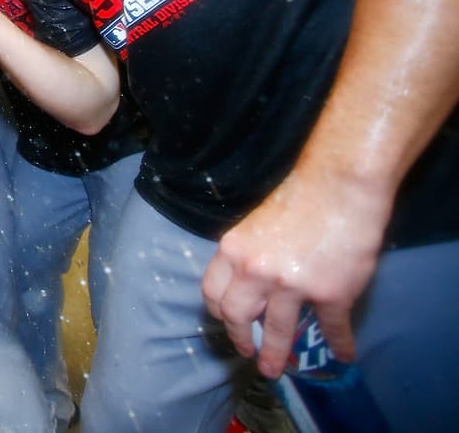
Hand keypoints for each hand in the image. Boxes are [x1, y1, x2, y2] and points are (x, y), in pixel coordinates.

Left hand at [201, 166, 386, 377]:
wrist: (339, 186)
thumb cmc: (299, 197)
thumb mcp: (254, 224)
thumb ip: (247, 253)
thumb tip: (245, 280)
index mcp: (234, 251)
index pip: (212, 292)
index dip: (218, 312)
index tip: (226, 322)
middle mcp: (256, 271)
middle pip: (236, 316)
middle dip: (240, 339)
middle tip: (248, 352)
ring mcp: (292, 285)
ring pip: (279, 331)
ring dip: (276, 355)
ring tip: (276, 369)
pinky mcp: (330, 293)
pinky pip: (331, 328)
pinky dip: (339, 345)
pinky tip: (343, 354)